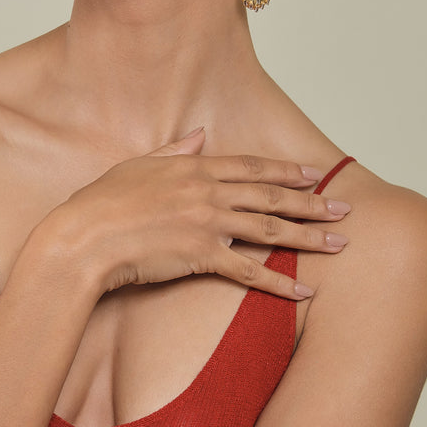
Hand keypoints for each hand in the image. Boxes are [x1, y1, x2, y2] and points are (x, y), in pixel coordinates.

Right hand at [39, 128, 349, 299]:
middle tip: (344, 208)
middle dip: (312, 202)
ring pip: (270, 228)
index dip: (287, 171)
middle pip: (271, 196)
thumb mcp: (137, 165)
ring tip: (339, 243)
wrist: (83, 238)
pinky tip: (305, 291)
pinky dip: (280, 282)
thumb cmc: (101, 203)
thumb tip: (200, 135)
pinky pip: (250, 271)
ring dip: (309, 237)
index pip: (251, 167)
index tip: (314, 174)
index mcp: (193, 167)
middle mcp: (207, 191)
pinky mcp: (202, 255)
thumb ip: (174, 151)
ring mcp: (207, 223)